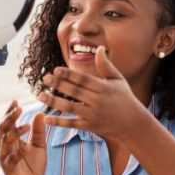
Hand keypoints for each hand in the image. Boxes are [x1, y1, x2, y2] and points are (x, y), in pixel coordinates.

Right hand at [0, 102, 46, 174]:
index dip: (10, 112)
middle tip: (19, 108)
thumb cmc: (32, 166)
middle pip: (4, 128)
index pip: (8, 122)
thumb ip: (39, 131)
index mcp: (13, 140)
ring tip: (26, 126)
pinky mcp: (9, 170)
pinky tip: (26, 148)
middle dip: (10, 118)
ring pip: (5, 142)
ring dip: (15, 133)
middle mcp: (6, 147)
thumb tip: (40, 113)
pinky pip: (11, 160)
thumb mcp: (39, 146)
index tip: (15, 101)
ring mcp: (6, 158)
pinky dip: (18, 153)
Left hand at [38, 46, 152, 140]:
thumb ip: (106, 66)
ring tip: (40, 95)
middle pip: (74, 92)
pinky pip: (72, 124)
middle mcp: (98, 101)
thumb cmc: (125, 98)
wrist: (133, 124)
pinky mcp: (90, 126)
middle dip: (58, 85)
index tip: (55, 70)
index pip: (83, 79)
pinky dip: (59, 122)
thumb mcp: (118, 80)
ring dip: (54, 102)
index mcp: (104, 88)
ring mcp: (93, 115)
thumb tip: (98, 48)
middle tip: (44, 79)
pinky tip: (47, 118)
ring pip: (70, 108)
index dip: (69, 74)